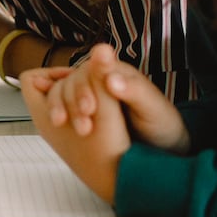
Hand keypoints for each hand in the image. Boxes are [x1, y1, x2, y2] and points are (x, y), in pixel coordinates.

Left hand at [21, 61, 128, 202]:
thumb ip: (102, 76)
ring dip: (84, 95)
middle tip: (94, 92)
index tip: (77, 76)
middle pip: (50, 86)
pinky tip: (108, 114)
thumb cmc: (110, 150)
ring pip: (66, 99)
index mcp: (44, 115)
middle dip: (73, 83)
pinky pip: (77, 112)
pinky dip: (90, 107)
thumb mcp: (106, 107)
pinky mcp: (77, 139)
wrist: (124, 183)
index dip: (52, 71)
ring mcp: (62, 133)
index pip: (30, 79)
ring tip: (102, 105)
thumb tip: (102, 47)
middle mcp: (48, 124)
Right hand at [29, 44, 189, 152]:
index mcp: (116, 70)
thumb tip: (110, 78)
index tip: (89, 110)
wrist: (163, 145)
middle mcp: (99, 77)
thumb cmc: (161, 123)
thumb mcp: (151, 107)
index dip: (85, 89)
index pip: (90, 71)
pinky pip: (63, 103)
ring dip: (59, 106)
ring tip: (61, 125)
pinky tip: (54, 122)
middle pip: (73, 81)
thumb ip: (132, 90)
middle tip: (82, 128)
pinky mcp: (81, 108)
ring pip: (63, 91)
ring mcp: (89, 93)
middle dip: (72, 102)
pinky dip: (55, 110)